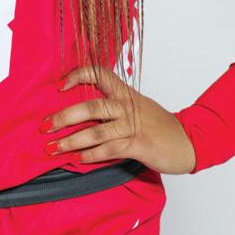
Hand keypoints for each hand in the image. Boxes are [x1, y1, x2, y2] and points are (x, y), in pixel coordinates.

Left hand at [39, 64, 196, 174]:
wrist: (190, 141)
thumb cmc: (160, 126)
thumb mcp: (137, 107)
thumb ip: (114, 105)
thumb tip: (83, 111)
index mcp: (125, 93)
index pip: (100, 74)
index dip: (78, 76)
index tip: (59, 86)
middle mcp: (127, 106)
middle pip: (90, 106)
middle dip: (63, 117)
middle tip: (44, 127)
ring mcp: (133, 126)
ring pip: (96, 131)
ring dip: (71, 141)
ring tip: (53, 148)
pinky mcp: (138, 145)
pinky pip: (109, 149)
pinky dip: (91, 155)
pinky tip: (77, 160)